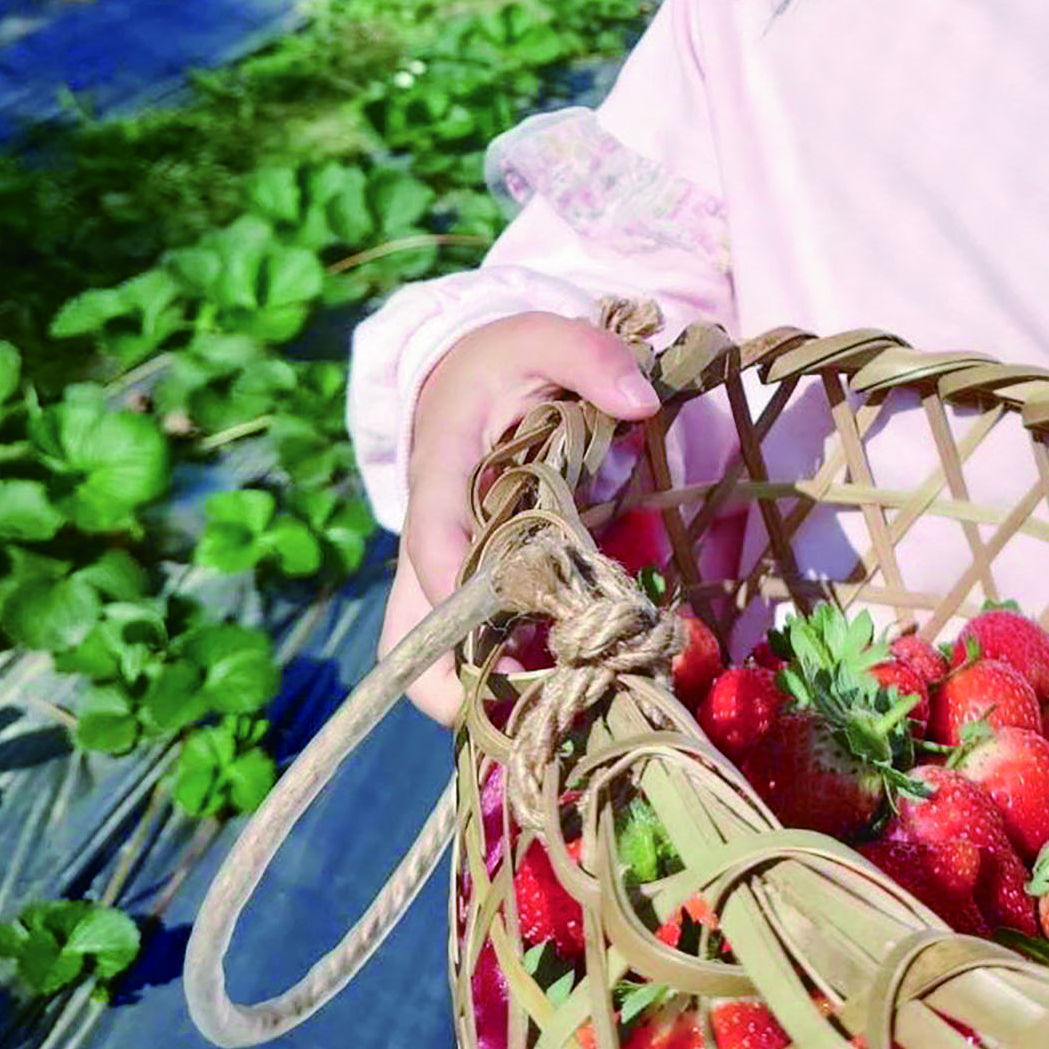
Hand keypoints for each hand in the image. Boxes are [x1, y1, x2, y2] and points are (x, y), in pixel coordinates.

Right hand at [380, 312, 658, 725]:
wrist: (466, 381)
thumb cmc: (505, 363)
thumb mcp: (542, 337)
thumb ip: (589, 355)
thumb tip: (642, 401)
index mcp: (441, 469)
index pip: (430, 533)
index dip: (451, 579)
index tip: (485, 614)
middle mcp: (429, 537)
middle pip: (407, 632)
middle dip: (448, 680)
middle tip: (532, 704)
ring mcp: (442, 575)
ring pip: (428, 659)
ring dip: (481, 693)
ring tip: (565, 712)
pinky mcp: (467, 595)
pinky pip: (470, 654)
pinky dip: (510, 680)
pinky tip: (578, 691)